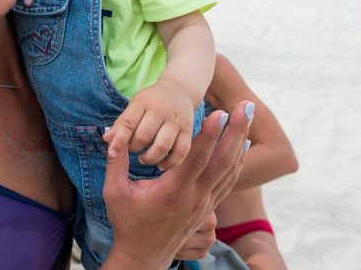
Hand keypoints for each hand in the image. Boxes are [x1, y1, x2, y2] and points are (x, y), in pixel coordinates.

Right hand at [102, 102, 252, 269]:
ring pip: (231, 169)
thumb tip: (112, 135)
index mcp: (174, 191)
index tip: (221, 112)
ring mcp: (205, 204)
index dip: (210, 134)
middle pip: (224, 160)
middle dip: (237, 131)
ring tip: (248, 116)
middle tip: (247, 106)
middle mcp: (195, 197)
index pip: (197, 158)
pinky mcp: (208, 208)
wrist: (143, 257)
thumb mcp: (114, 192)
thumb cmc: (128, 223)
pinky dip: (238, 160)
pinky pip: (229, 181)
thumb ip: (116, 161)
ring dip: (241, 141)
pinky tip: (243, 145)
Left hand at [103, 78, 194, 169]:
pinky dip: (170, 162)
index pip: (128, 123)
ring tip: (144, 158)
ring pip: (162, 146)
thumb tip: (107, 139)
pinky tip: (161, 164)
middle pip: (144, 136)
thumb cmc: (151, 101)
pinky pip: (181, 152)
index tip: (112, 153)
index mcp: (143, 102)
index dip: (119, 140)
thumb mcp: (135, 106)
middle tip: (134, 149)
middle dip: (135, 148)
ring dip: (150, 158)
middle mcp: (161, 110)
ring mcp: (176, 120)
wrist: (179, 90)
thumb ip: (122, 123)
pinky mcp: (188, 130)